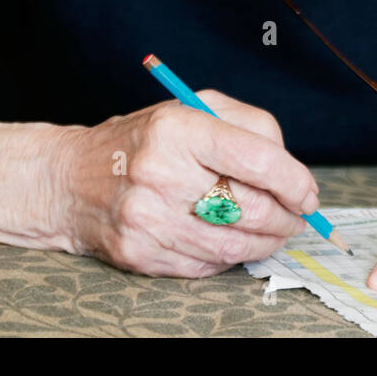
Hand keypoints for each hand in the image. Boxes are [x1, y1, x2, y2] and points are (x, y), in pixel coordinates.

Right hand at [56, 90, 318, 276]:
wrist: (68, 180)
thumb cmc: (144, 141)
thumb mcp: (193, 110)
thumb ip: (250, 126)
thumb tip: (294, 171)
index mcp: (177, 129)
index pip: (256, 159)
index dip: (294, 181)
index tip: (308, 193)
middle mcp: (160, 173)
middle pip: (250, 207)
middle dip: (287, 217)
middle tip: (298, 215)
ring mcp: (147, 219)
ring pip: (234, 244)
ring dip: (268, 242)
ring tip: (276, 231)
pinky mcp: (140, 254)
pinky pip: (207, 265)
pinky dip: (231, 256)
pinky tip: (233, 241)